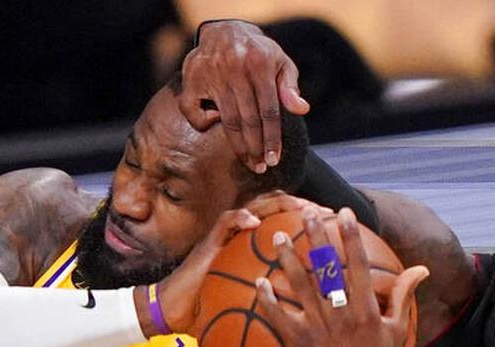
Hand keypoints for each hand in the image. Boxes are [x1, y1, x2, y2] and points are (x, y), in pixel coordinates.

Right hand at [149, 191, 314, 334]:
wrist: (179, 309)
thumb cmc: (217, 305)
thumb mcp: (256, 300)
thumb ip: (280, 295)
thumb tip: (314, 308)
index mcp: (258, 244)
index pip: (290, 221)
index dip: (314, 220)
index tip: (339, 227)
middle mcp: (245, 233)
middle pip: (279, 206)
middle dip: (305, 206)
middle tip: (327, 212)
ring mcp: (228, 234)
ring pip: (257, 206)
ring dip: (279, 204)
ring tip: (301, 207)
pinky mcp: (209, 240)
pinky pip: (225, 223)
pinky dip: (240, 219)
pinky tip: (254, 221)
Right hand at [180, 20, 310, 173]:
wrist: (225, 30)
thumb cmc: (258, 53)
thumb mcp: (280, 62)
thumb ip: (290, 86)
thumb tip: (302, 109)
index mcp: (259, 64)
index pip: (269, 110)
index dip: (272, 138)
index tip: (274, 159)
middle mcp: (235, 68)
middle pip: (248, 119)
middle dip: (256, 148)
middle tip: (261, 167)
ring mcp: (211, 74)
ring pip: (227, 120)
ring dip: (238, 146)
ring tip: (248, 162)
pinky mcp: (192, 78)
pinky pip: (194, 111)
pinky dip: (203, 123)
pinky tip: (215, 126)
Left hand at [255, 206, 428, 346]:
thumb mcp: (396, 330)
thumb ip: (404, 295)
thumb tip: (422, 269)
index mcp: (367, 310)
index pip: (358, 265)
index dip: (351, 236)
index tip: (343, 213)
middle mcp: (342, 316)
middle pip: (327, 269)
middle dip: (316, 238)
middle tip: (307, 213)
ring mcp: (319, 329)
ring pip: (301, 288)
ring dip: (288, 260)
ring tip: (278, 237)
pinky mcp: (299, 344)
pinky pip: (280, 318)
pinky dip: (269, 300)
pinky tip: (260, 282)